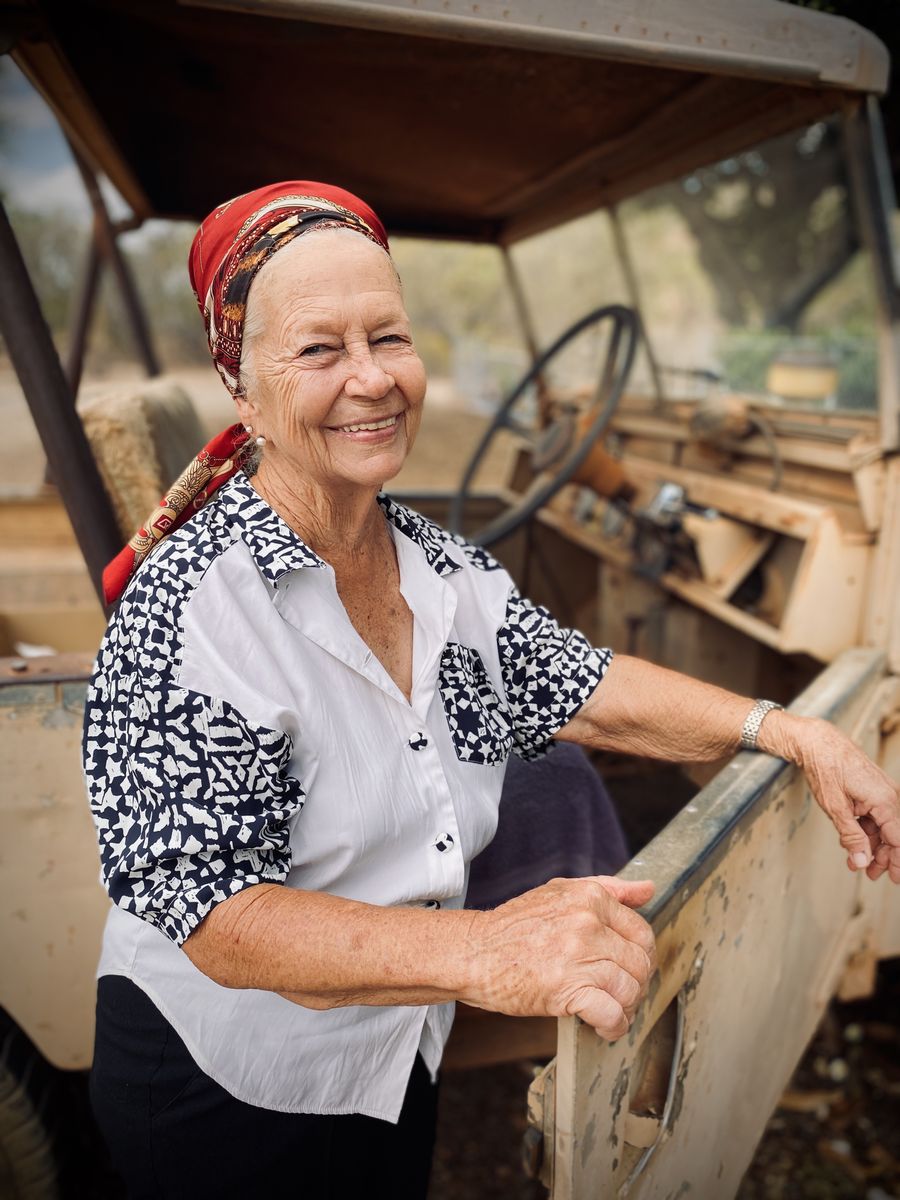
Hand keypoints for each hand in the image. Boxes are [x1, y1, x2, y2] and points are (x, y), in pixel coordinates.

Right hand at [465, 875, 655, 1039]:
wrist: (473, 952)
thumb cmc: (514, 926)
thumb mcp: (560, 891)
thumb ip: (609, 888)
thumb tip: (648, 888)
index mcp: (589, 898)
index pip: (641, 932)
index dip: (640, 957)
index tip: (628, 969)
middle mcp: (587, 924)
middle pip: (640, 963)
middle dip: (636, 984)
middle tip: (620, 994)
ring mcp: (577, 956)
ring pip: (630, 989)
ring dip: (626, 1008)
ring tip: (612, 1011)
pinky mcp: (566, 989)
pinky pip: (611, 1013)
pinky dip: (614, 1026)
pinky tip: (604, 1027)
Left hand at [762, 713, 899, 883]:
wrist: (817, 741)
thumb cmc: (825, 768)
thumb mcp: (835, 808)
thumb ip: (851, 836)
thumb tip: (862, 861)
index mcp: (884, 801)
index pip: (898, 840)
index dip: (897, 862)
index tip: (894, 879)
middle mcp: (889, 796)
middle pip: (893, 836)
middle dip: (881, 857)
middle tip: (868, 873)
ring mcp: (882, 792)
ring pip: (884, 827)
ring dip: (872, 845)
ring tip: (855, 861)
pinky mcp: (873, 790)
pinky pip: (876, 816)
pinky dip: (866, 830)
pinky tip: (853, 840)